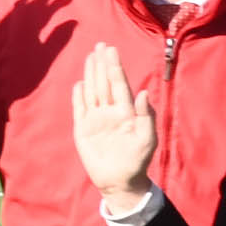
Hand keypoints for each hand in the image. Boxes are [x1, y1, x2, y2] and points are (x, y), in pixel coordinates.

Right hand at [68, 42, 160, 207]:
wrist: (120, 180)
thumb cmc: (138, 160)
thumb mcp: (147, 138)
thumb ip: (146, 115)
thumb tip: (145, 92)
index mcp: (126, 111)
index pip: (119, 84)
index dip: (115, 67)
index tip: (111, 50)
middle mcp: (110, 111)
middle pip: (104, 83)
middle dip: (102, 64)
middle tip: (101, 45)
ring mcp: (96, 119)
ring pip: (92, 91)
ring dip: (90, 74)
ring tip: (90, 57)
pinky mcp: (83, 129)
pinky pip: (80, 108)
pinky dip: (79, 96)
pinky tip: (80, 83)